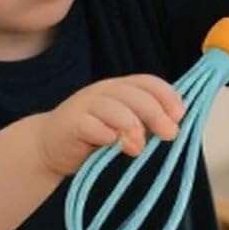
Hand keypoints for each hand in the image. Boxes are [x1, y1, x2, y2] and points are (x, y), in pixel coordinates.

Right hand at [36, 75, 184, 176]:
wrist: (48, 146)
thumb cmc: (93, 136)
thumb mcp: (123, 126)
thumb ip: (145, 123)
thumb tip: (175, 128)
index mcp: (120, 88)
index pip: (148, 82)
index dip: (167, 96)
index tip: (180, 116)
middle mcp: (104, 91)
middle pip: (134, 94)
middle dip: (156, 113)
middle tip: (170, 134)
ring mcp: (85, 105)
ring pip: (113, 107)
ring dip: (131, 126)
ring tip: (139, 147)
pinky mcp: (71, 124)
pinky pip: (90, 125)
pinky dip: (104, 134)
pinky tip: (112, 144)